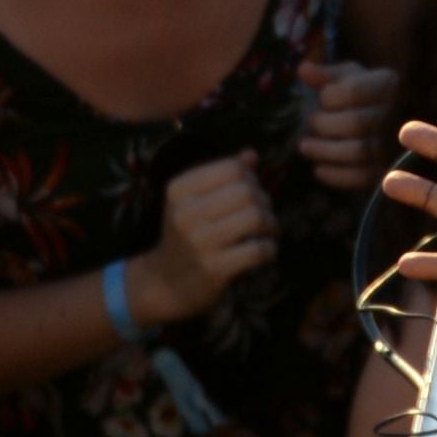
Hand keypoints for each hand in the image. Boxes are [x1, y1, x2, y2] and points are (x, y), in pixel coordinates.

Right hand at [135, 154, 277, 325]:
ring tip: (266, 233)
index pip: (232, 168)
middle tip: (263, 216)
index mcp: (179, 189)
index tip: (251, 194)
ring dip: (271, 225)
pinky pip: (259, 250)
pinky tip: (263, 252)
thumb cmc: (186, 235)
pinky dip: (270, 249)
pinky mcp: (215, 267)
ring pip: (256, 218)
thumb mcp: (194, 201)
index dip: (251, 179)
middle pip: (247, 192)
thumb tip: (251, 154)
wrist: (165, 282)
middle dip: (265, 203)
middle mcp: (186, 212)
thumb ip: (222, 176)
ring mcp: (200, 241)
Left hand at [293, 58, 399, 196]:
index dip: (329, 97)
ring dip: (323, 150)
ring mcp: (395, 147)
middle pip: (354, 123)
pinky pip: (362, 178)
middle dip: (323, 125)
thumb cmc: (367, 97)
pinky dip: (336, 176)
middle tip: (311, 125)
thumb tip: (303, 70)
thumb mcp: (351, 78)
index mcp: (388, 86)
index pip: (353, 92)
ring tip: (305, 146)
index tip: (323, 99)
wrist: (397, 124)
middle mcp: (396, 117)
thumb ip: (328, 75)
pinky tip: (319, 169)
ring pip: (357, 152)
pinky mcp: (388, 172)